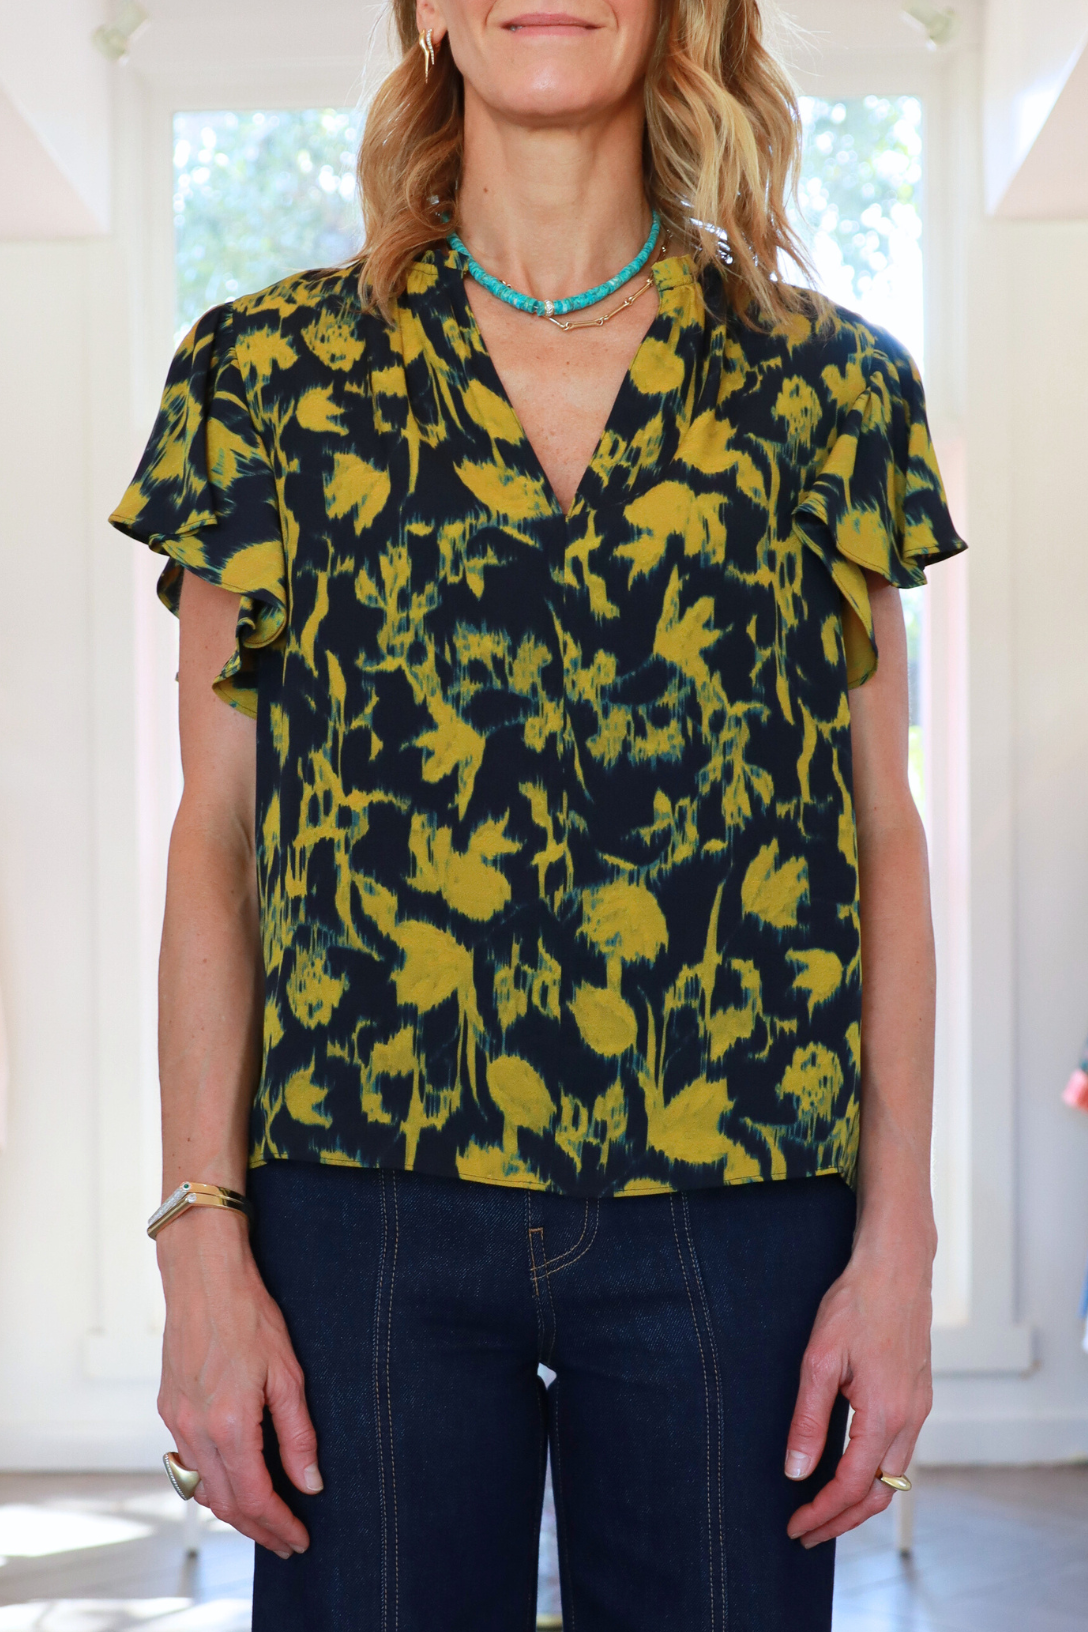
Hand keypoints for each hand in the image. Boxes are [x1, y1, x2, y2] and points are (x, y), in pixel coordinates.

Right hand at [157, 1208, 320, 1558]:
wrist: (203, 1277)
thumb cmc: (249, 1315)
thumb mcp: (287, 1373)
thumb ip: (297, 1433)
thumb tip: (309, 1482)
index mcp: (228, 1424)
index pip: (255, 1497)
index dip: (279, 1525)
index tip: (300, 1539)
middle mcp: (194, 1431)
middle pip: (226, 1504)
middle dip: (258, 1529)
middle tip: (286, 1541)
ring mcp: (175, 1421)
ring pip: (203, 1489)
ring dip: (233, 1511)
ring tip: (265, 1519)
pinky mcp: (168, 1409)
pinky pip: (188, 1463)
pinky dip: (212, 1483)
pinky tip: (233, 1480)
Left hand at [783, 1227, 933, 1547]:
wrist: (896, 1268)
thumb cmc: (856, 1305)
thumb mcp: (819, 1360)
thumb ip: (808, 1420)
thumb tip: (796, 1471)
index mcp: (885, 1415)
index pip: (851, 1485)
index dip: (822, 1512)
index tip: (796, 1526)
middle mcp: (910, 1419)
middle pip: (880, 1494)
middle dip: (842, 1519)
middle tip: (807, 1531)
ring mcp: (919, 1408)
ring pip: (894, 1476)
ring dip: (860, 1499)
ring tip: (824, 1508)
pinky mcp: (918, 1396)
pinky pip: (900, 1451)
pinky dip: (874, 1473)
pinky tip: (850, 1468)